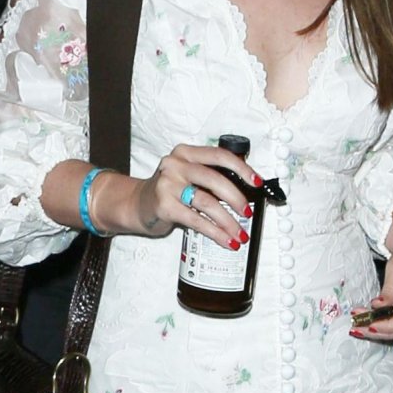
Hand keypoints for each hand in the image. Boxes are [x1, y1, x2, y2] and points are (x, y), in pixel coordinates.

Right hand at [132, 142, 258, 245]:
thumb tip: (244, 192)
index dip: (241, 169)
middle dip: (237, 199)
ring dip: (228, 221)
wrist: (137, 204)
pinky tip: (225, 240)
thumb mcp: (186, 175)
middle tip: (248, 212)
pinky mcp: (164, 206)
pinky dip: (215, 232)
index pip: (219, 155)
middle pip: (215, 180)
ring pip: (207, 202)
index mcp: (186, 153)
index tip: (256, 182)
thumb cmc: (168, 191)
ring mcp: (167, 184)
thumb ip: (209, 176)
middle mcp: (175, 165)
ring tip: (240, 233)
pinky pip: (196, 220)